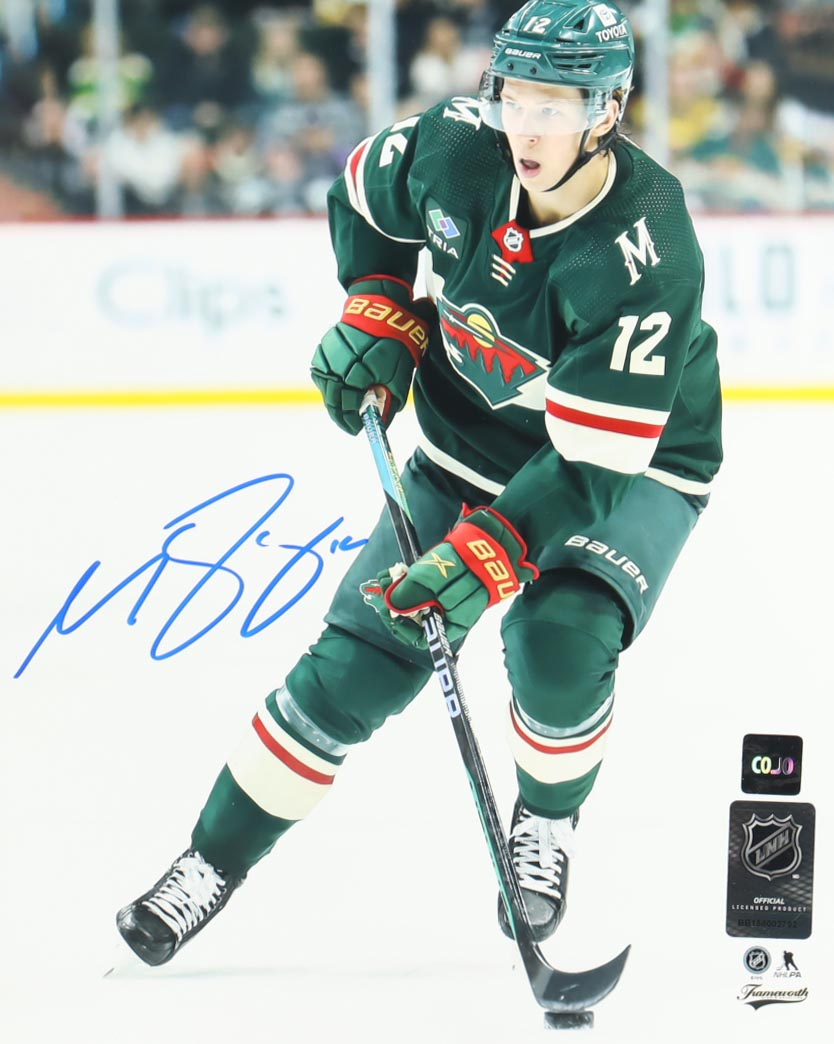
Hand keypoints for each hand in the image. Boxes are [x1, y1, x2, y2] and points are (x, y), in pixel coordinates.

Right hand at [311, 276, 432, 434]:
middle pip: (333, 401)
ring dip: (334, 400)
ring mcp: (328, 357)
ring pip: (325, 388)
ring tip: (345, 408)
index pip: (348, 408)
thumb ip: (389, 403)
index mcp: (357, 376)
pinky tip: (339, 388)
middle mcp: (338, 367)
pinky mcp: (324, 348)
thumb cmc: (395, 344)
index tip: (357, 430)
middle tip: (350, 424)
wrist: (380, 310)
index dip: (352, 422)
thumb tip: (382, 424)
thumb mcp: (399, 377)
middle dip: (341, 416)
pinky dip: (329, 383)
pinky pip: (322, 373)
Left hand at [360, 506, 538, 648]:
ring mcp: (453, 599)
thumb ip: (409, 596)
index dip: (400, 627)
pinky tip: (399, 571)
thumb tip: (391, 609)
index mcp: (454, 623)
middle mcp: (453, 616)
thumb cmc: (466, 561)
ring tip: (385, 577)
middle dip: (395, 606)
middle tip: (379, 589)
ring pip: (419, 603)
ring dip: (399, 592)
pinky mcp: (452, 584)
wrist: (494, 538)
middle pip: (417, 620)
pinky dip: (411, 582)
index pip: (422, 638)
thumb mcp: (433, 578)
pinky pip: (427, 590)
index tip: (386, 610)